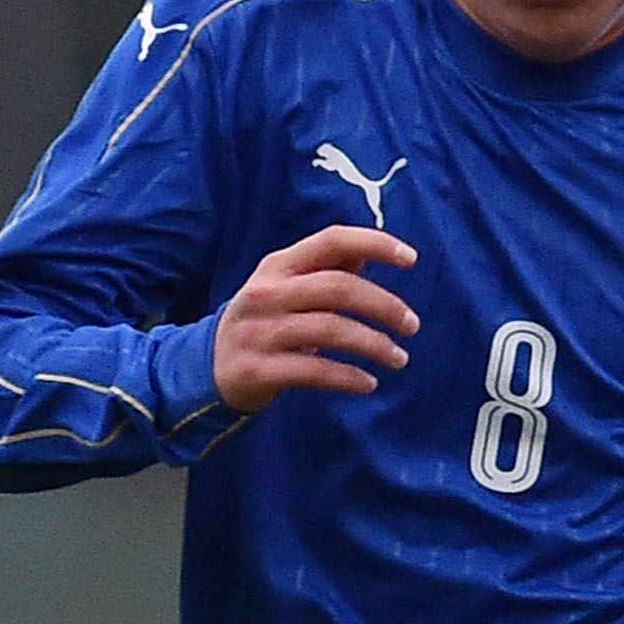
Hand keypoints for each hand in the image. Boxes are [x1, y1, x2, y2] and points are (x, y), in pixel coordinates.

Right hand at [212, 225, 420, 412]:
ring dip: (374, 345)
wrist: (210, 367)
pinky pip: (314, 372)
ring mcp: (261, 331)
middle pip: (338, 288)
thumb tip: (368, 254)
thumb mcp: (287, 288)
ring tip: (399, 358)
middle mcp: (267, 293)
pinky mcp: (259, 369)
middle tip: (412, 325)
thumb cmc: (265, 322)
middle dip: (384, 305)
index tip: (411, 258)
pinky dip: (348, 378)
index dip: (374, 244)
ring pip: (331, 330)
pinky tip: (369, 383)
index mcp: (278, 265)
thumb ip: (326, 270)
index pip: (331, 241)